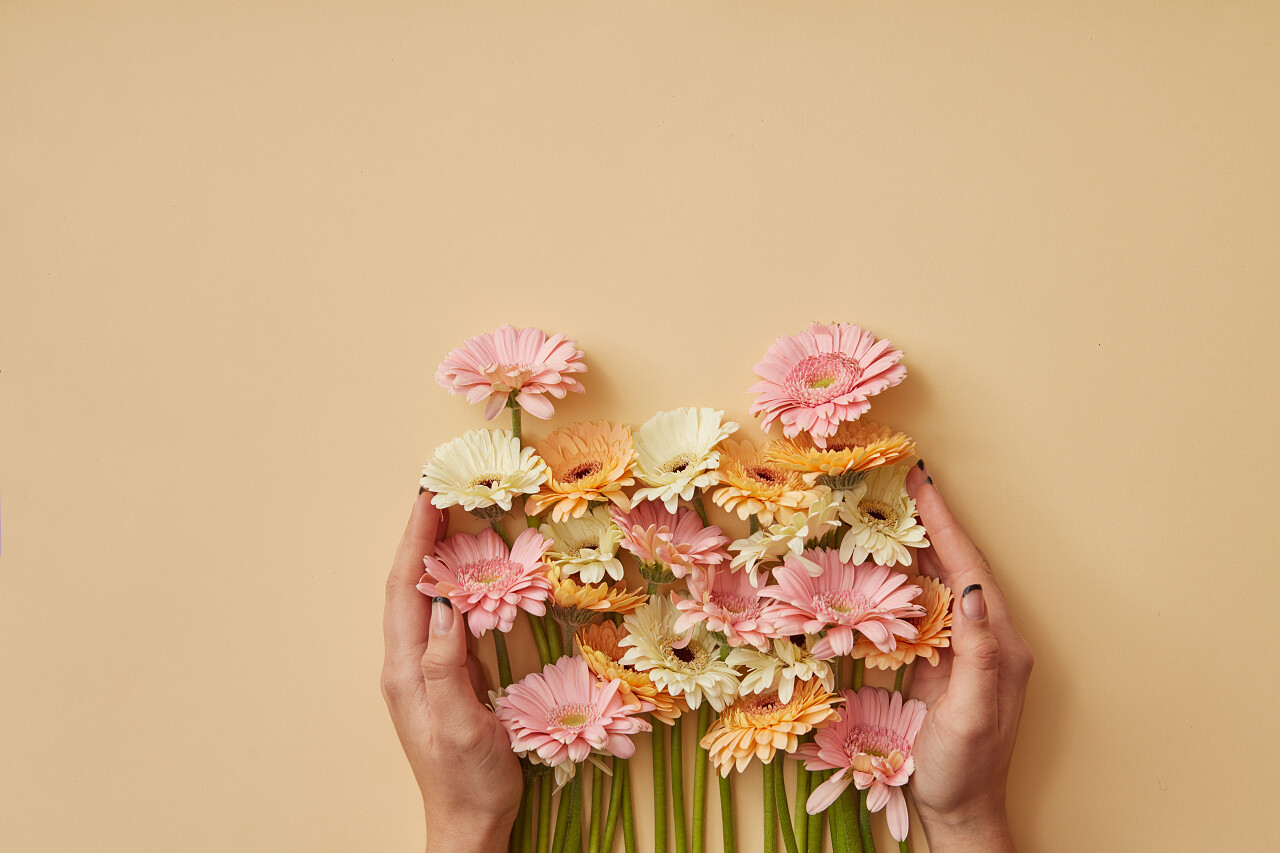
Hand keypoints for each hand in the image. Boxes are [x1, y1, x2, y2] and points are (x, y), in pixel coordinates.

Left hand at [382, 491, 522, 852]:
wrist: (469, 821)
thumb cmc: (468, 779)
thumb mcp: (460, 724)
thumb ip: (448, 665)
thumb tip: (447, 606)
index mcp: (406, 670)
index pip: (406, 590)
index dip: (415, 541)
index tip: (427, 498)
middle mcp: (408, 664)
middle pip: (409, 586)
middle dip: (420, 537)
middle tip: (439, 493)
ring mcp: (425, 670)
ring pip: (424, 599)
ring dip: (434, 556)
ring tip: (450, 518)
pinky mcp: (445, 677)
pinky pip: (445, 619)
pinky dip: (454, 585)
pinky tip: (469, 573)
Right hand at [903, 464, 1032, 852]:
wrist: (958, 809)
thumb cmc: (964, 767)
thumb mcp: (973, 712)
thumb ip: (978, 652)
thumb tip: (974, 592)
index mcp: (998, 644)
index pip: (970, 570)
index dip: (945, 525)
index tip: (922, 484)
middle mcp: (985, 638)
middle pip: (957, 566)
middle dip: (932, 522)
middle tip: (902, 480)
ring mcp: (962, 649)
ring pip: (939, 582)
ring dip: (917, 544)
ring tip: (892, 507)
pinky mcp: (941, 662)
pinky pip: (922, 608)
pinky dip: (904, 578)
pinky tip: (886, 563)